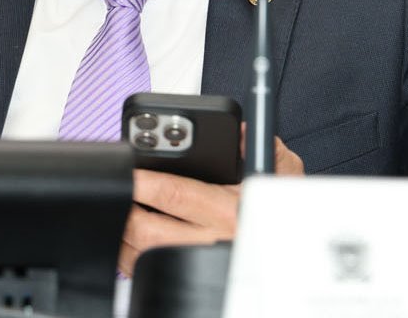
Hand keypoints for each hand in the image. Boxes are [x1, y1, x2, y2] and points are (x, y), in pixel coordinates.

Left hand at [120, 136, 302, 275]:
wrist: (293, 251)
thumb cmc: (284, 213)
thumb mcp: (283, 172)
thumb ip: (260, 144)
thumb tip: (236, 130)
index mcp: (230, 212)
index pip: (175, 194)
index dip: (144, 182)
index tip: (127, 170)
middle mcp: (211, 242)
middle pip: (149, 231)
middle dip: (124, 208)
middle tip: (115, 189)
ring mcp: (198, 265)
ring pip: (143, 256)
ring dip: (124, 234)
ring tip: (119, 209)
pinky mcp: (192, 276)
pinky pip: (150, 271)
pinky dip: (134, 255)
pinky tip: (131, 237)